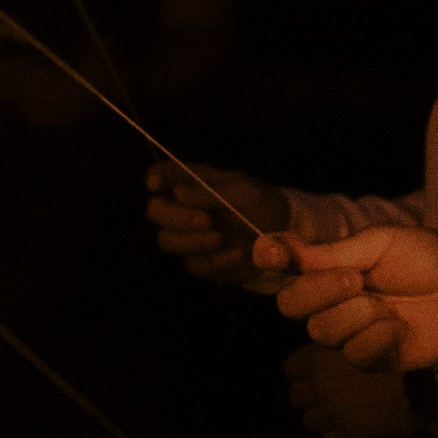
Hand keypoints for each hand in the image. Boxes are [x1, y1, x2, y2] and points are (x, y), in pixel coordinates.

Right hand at [144, 162, 287, 287]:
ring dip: (192, 241)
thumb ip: (211, 192)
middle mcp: (184, 208)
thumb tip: (178, 193)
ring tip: (220, 238)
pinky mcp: (199, 261)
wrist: (283, 238)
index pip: (165, 173)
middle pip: (156, 211)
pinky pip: (194, 264)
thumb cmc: (263, 205)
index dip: (156, 176)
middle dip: (176, 217)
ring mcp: (188, 237)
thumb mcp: (246, 192)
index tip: (154, 184)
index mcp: (194, 182)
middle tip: (205, 221)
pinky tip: (238, 253)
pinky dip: (216, 260)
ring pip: (167, 241)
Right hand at [264, 221, 437, 371]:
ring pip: (323, 332)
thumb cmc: (425, 257)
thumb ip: (329, 253)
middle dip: (321, 291)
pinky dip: (378, 337)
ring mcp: (349, 333)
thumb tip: (272, 245)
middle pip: (292, 307)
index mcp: (327, 268)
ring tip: (389, 304)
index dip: (270, 260)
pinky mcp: (372, 360)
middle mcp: (329, 302)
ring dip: (358, 314)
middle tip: (357, 279)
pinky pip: (355, 354)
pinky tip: (399, 328)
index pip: (283, 266)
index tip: (272, 256)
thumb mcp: (378, 243)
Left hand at [283, 349, 415, 437]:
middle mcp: (320, 385)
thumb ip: (336, 347)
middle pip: (295, 397)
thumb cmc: (396, 355)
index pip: (289, 369)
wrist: (424, 384)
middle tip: (329, 398)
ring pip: (308, 422)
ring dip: (322, 420)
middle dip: (310, 398)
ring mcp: (332, 412)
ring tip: (340, 417)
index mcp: (320, 358)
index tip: (315, 376)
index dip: (302, 373)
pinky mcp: (349, 436)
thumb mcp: (360, 340)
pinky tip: (348, 433)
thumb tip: (322, 358)